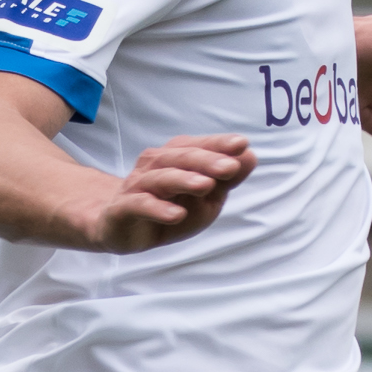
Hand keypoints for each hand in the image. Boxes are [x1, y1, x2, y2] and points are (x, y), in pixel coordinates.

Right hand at [75, 135, 251, 251]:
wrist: (121, 227)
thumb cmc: (168, 207)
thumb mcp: (205, 197)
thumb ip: (227, 179)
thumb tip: (250, 156)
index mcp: (176, 158)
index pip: (198, 146)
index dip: (218, 144)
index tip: (242, 144)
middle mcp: (155, 166)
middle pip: (180, 159)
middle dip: (206, 161)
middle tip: (230, 167)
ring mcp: (137, 186)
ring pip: (160, 178)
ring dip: (184, 180)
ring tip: (206, 185)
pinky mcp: (122, 209)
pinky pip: (139, 205)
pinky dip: (158, 209)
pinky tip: (176, 215)